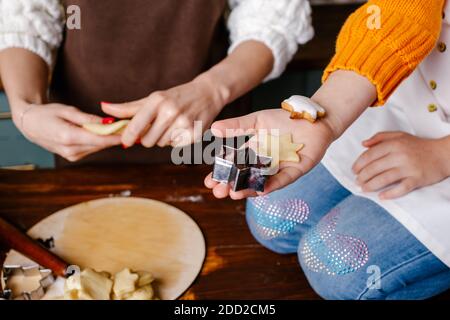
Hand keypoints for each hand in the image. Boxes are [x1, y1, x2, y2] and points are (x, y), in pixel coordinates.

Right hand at [12, 102, 121, 161]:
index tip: (130, 132)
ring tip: (122, 129)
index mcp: (68, 137)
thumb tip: (107, 123)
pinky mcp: (73, 157)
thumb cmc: (47, 114)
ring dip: (108, 139)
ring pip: (97, 147)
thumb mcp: (67, 110)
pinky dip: (99, 141)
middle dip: (115, 136)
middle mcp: (70, 150)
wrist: (29, 125)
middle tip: (131, 128)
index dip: (116, 136)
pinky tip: (106, 134)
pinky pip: (91, 148)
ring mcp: (71, 156)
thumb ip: (87, 118)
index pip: (98, 139)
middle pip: (100, 144)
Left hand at [102, 77, 225, 147]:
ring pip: (161, 144)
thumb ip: (128, 108)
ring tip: (173, 125)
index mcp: (158, 101)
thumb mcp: (154, 98)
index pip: (136, 125)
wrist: (207, 94)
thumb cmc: (177, 96)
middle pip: (148, 140)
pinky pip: (175, 146)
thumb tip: (104, 108)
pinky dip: (176, 140)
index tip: (125, 141)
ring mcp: (184, 124)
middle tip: (158, 126)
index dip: (128, 137)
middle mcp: (171, 112)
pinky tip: (182, 129)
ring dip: (163, 138)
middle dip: (149, 137)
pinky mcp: (194, 135)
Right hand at [204, 109, 335, 199]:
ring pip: (261, 182)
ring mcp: (279, 169)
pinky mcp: (296, 171)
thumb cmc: (284, 120)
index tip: (209, 182)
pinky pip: (283, 180)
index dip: (222, 174)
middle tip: (218, 192)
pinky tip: (261, 190)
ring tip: (234, 194)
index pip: (234, 166)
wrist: (310, 118)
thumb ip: (236, 126)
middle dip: (231, 186)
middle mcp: (264, 164)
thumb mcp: (256, 121)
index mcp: (253, 153)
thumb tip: (213, 128)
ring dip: (248, 190)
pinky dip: (273, 184)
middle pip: (245, 178)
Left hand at [353, 132, 448, 199]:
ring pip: (384, 178)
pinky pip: (401, 188)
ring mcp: (409, 168)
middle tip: (357, 181)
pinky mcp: (417, 179)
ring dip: (371, 185)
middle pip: (374, 168)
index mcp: (394, 144)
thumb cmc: (418, 146)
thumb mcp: (399, 136)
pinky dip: (390, 193)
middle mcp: (400, 155)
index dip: (359, 164)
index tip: (354, 170)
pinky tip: (381, 196)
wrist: (443, 154)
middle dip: (362, 176)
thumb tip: (363, 144)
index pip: (370, 155)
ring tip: (364, 189)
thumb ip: (380, 137)